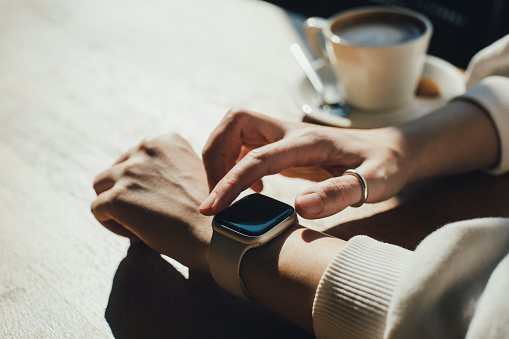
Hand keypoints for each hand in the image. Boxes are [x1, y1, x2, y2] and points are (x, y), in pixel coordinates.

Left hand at [91, 133, 211, 271]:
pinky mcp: (118, 197)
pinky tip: (136, 233)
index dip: (142, 182)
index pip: (136, 156)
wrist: (214, 235)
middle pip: (116, 169)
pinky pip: (97, 209)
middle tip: (146, 214)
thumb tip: (143, 181)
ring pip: (101, 186)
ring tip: (137, 223)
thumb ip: (168, 167)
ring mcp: (130, 171)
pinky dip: (111, 224)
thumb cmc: (209, 213)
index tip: (157, 200)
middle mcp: (147, 148)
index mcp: (167, 140)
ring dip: (115, 204)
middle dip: (126, 191)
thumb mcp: (194, 173)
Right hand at [200, 108, 408, 218]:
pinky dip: (236, 163)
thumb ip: (339, 193)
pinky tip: (253, 189)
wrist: (390, 149)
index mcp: (308, 142)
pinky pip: (247, 144)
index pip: (258, 157)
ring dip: (221, 157)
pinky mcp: (284, 144)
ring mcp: (286, 135)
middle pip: (235, 122)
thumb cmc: (384, 166)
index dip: (229, 181)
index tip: (211, 208)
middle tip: (217, 193)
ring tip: (228, 192)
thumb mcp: (374, 182)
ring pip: (235, 129)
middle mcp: (291, 131)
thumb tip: (300, 207)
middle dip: (215, 154)